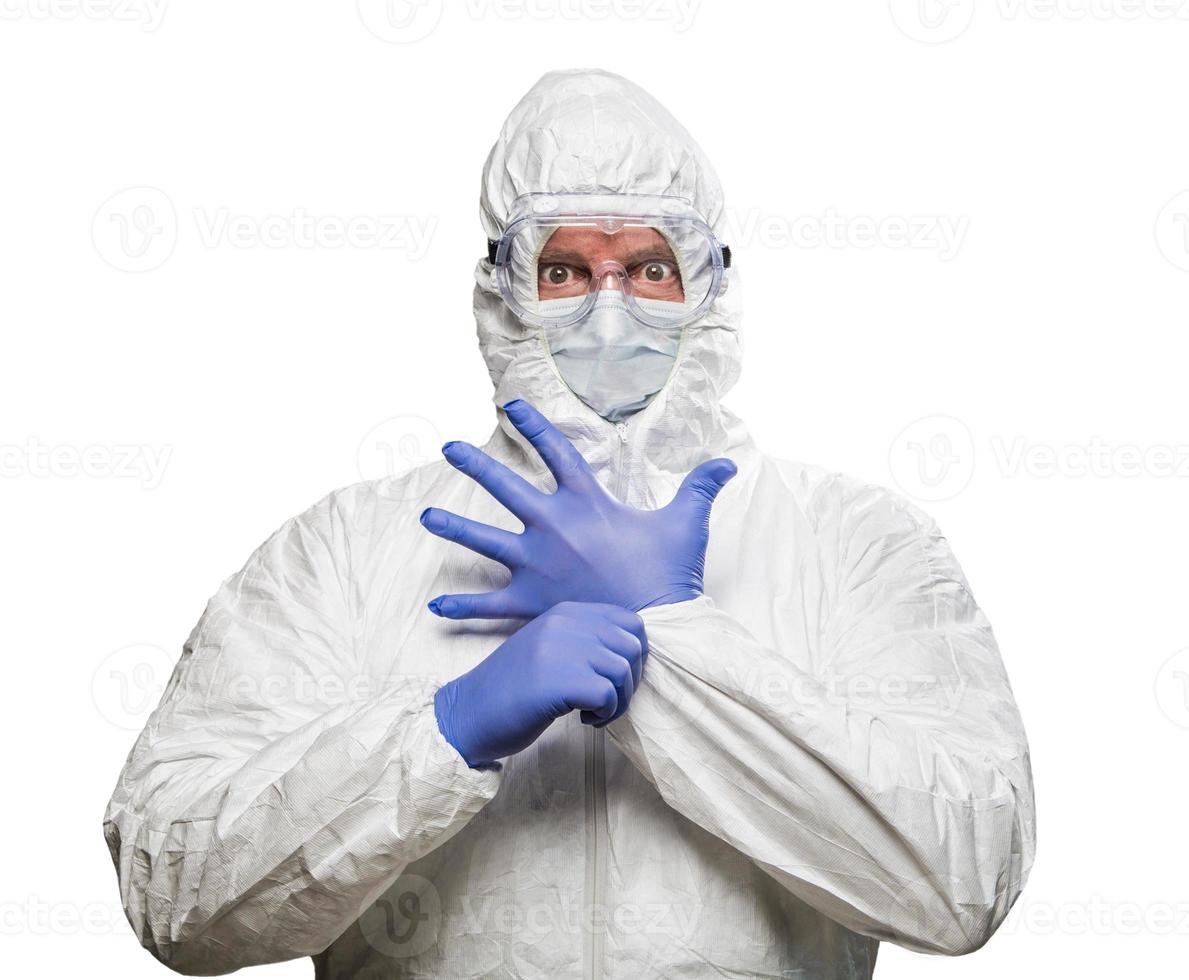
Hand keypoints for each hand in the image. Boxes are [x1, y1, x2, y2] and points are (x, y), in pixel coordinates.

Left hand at [420, 399, 735, 618]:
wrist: (657, 630)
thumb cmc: (669, 575)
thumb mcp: (687, 524)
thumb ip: (701, 487)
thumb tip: (728, 461)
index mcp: (586, 502)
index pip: (555, 451)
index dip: (534, 424)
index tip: (510, 404)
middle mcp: (553, 527)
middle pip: (504, 487)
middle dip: (473, 465)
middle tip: (448, 449)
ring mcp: (536, 565)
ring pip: (484, 540)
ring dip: (453, 528)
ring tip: (424, 518)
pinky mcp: (531, 603)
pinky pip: (488, 605)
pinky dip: (462, 606)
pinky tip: (435, 605)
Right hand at [434, 601, 647, 768]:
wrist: (467, 712)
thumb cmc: (512, 689)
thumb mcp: (549, 649)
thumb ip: (584, 641)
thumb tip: (634, 652)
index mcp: (565, 612)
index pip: (630, 622)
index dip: (633, 655)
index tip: (615, 678)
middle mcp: (565, 623)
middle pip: (633, 646)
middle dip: (630, 680)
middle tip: (607, 700)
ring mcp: (561, 649)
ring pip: (624, 671)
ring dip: (617, 702)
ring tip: (592, 713)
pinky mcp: (559, 681)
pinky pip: (608, 695)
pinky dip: (604, 714)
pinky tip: (582, 719)